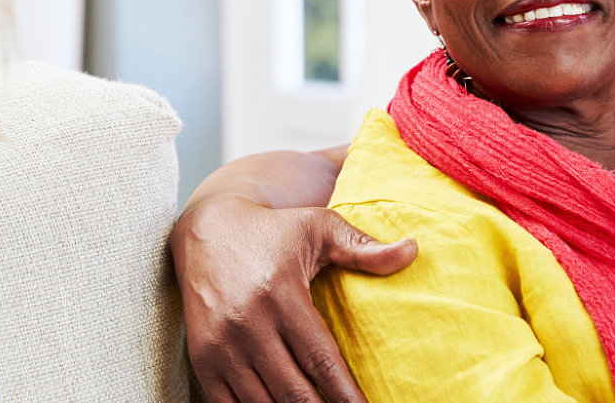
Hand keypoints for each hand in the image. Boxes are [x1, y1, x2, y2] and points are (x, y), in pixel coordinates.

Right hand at [171, 193, 417, 402]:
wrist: (207, 230)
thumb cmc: (273, 231)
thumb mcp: (319, 228)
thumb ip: (364, 248)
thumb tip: (413, 250)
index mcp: (281, 296)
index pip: (321, 361)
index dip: (346, 394)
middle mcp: (247, 325)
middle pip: (293, 391)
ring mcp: (220, 346)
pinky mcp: (201, 359)